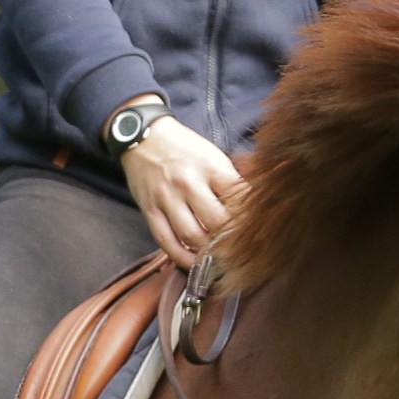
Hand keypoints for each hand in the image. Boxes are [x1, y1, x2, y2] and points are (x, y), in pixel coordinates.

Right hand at [118, 114, 243, 266]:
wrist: (142, 135)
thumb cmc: (183, 148)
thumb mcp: (213, 155)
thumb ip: (230, 181)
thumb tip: (251, 208)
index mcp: (209, 166)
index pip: (238, 198)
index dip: (249, 218)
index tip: (256, 231)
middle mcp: (187, 182)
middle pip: (216, 222)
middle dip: (230, 239)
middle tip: (239, 250)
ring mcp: (166, 198)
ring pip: (192, 236)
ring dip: (208, 252)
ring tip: (218, 257)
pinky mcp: (149, 210)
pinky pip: (166, 241)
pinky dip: (181, 257)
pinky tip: (194, 262)